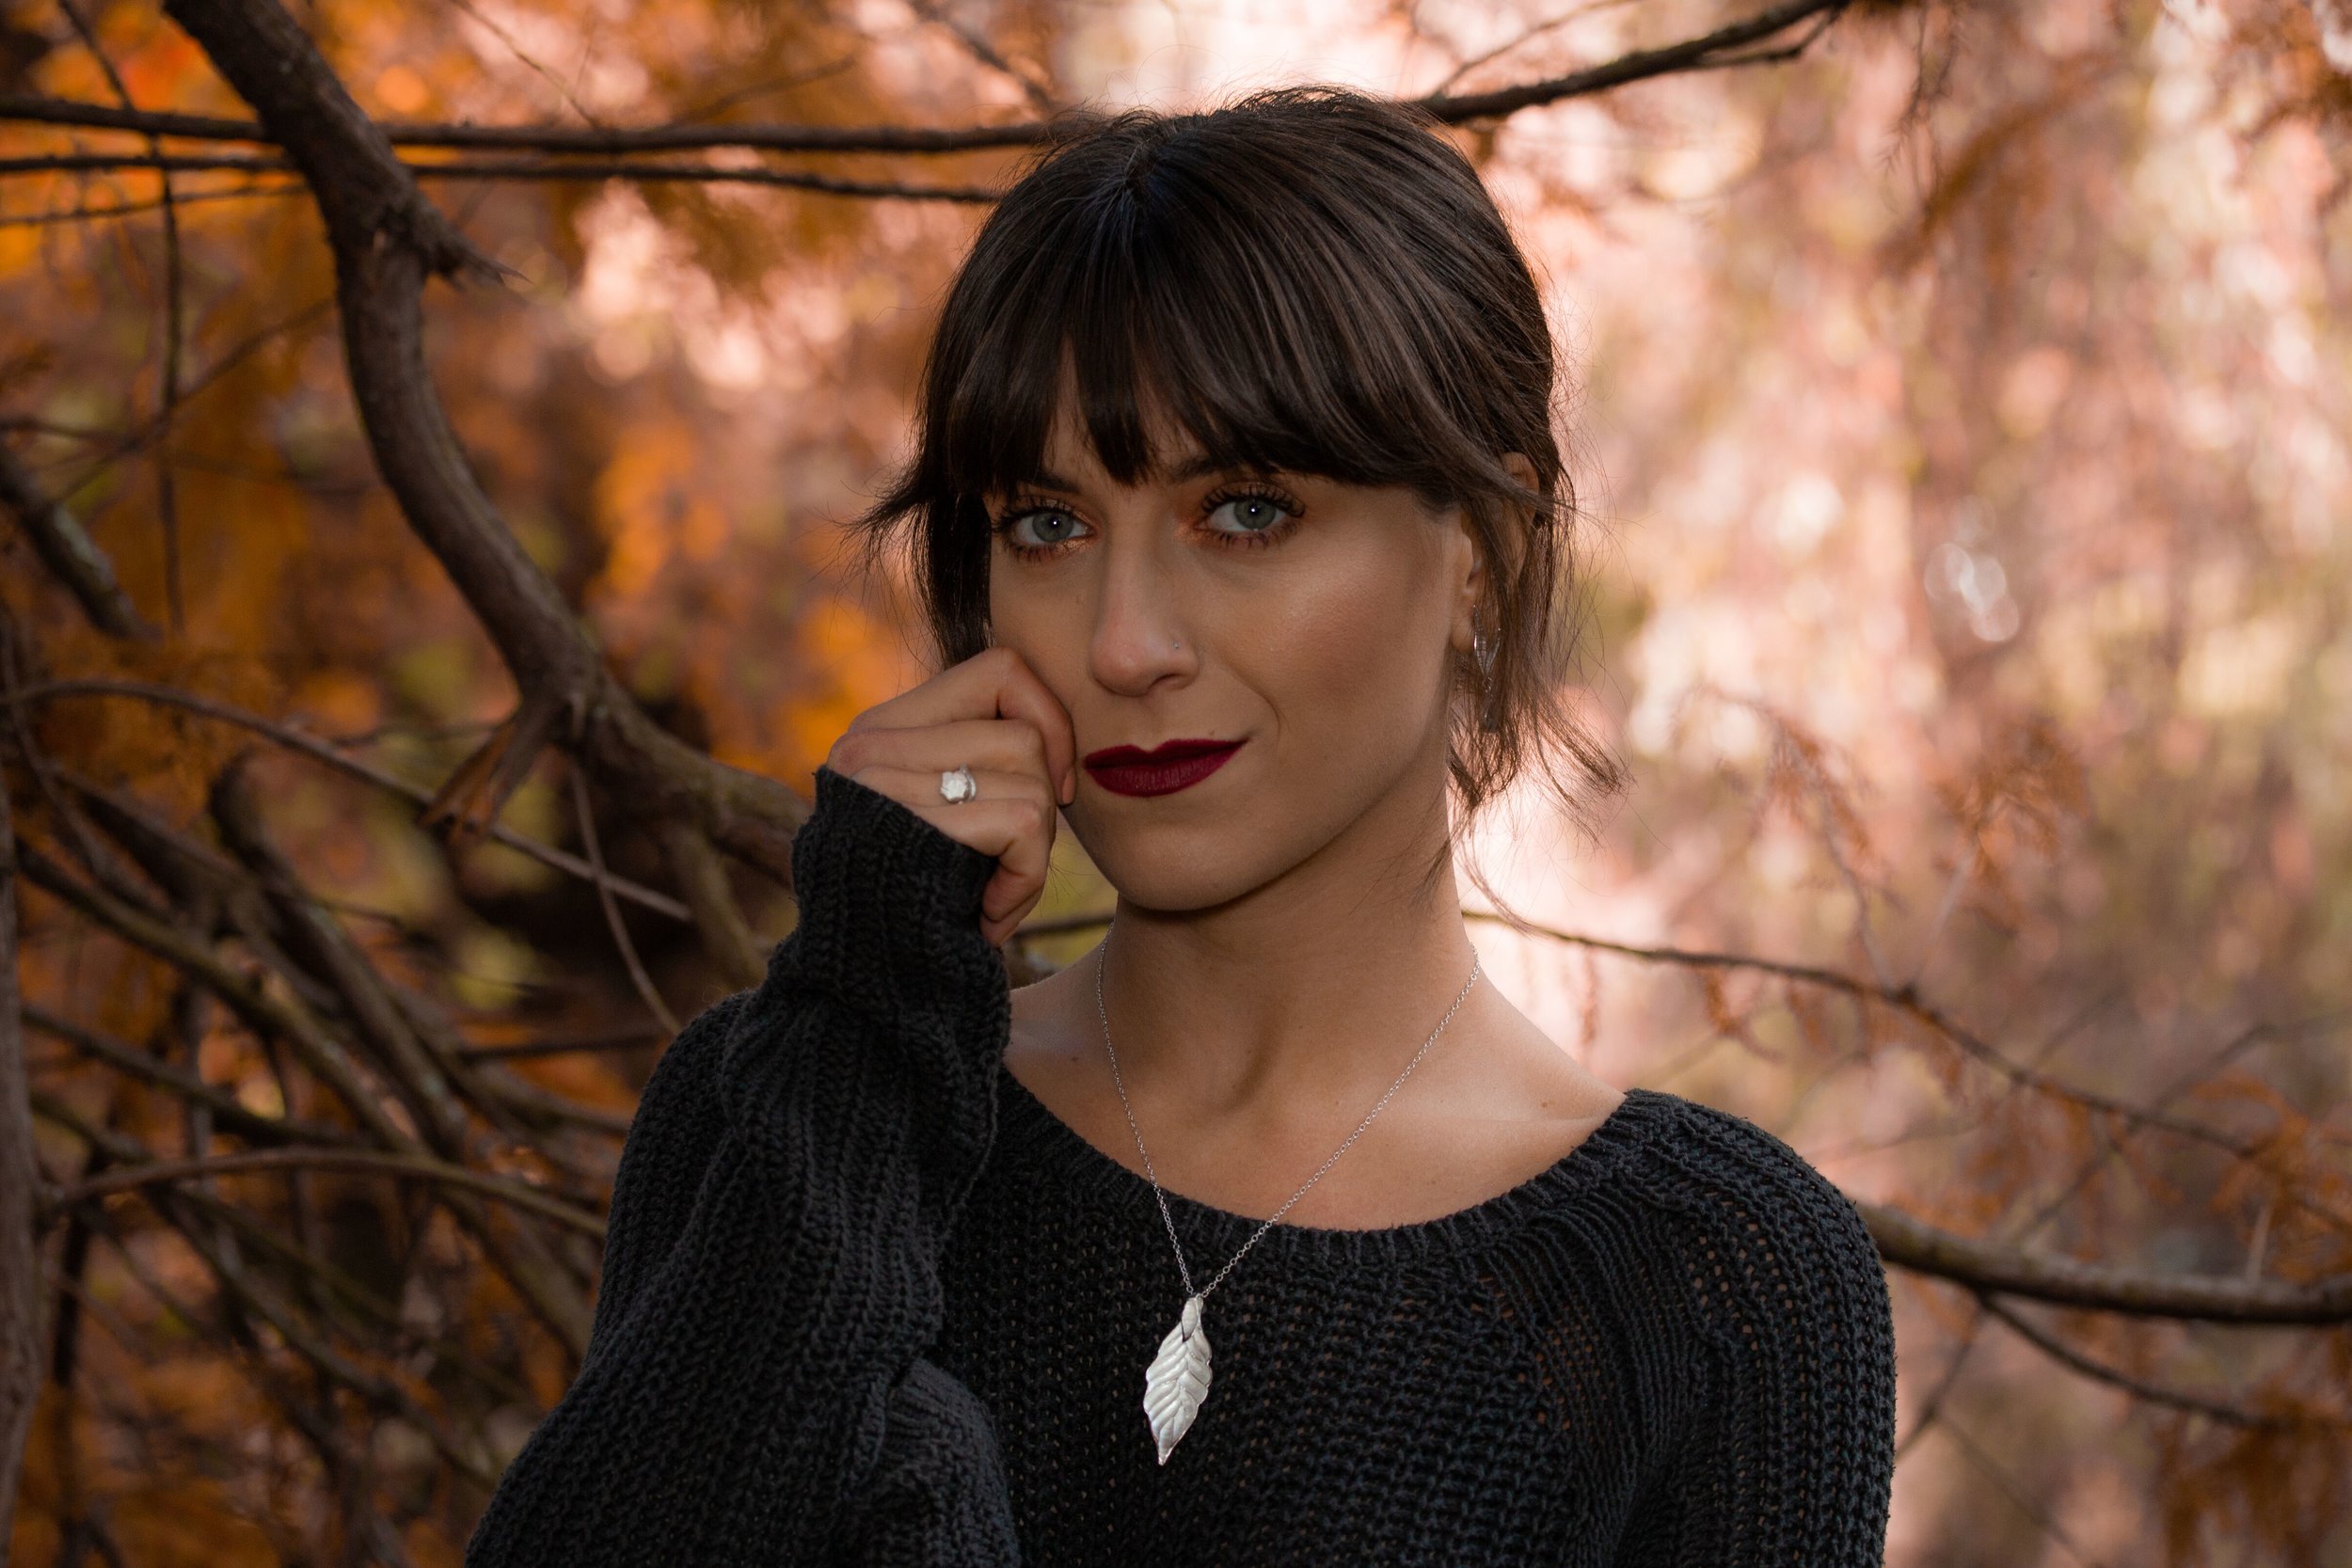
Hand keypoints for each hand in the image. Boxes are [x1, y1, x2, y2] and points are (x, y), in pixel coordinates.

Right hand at [822, 645, 1076, 947]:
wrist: (868, 1002)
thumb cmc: (922, 916)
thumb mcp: (944, 822)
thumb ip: (977, 763)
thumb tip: (1060, 729)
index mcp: (881, 731)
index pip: (1002, 669)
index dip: (1047, 721)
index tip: (1050, 791)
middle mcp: (870, 743)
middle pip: (1025, 732)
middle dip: (1042, 806)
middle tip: (1010, 864)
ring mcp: (882, 780)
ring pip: (1031, 775)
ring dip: (1034, 853)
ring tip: (993, 895)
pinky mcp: (910, 822)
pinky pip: (1026, 821)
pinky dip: (1026, 880)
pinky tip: (988, 919)